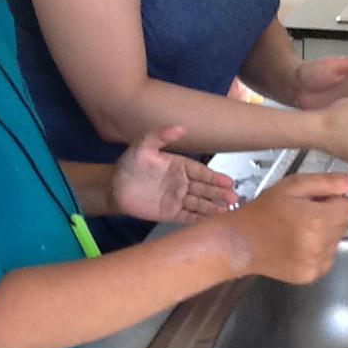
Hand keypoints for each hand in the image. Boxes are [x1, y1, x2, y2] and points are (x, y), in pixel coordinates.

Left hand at [110, 126, 237, 222]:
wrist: (114, 187)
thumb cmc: (129, 164)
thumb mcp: (143, 145)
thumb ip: (161, 135)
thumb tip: (180, 127)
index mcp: (180, 166)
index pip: (201, 172)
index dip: (215, 178)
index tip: (228, 181)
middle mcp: (182, 183)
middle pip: (204, 189)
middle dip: (219, 194)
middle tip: (233, 198)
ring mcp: (177, 199)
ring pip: (199, 203)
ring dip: (213, 207)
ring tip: (227, 210)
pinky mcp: (171, 213)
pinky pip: (188, 216)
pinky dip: (200, 219)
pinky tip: (212, 220)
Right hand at [225, 172, 347, 283]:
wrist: (239, 242)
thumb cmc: (263, 211)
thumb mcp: (293, 186)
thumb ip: (329, 182)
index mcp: (317, 220)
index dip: (331, 200)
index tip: (312, 201)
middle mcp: (319, 245)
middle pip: (343, 223)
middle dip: (327, 216)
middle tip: (301, 213)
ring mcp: (316, 263)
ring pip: (336, 240)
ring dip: (323, 233)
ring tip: (296, 229)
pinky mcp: (311, 275)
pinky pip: (328, 257)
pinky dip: (317, 249)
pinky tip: (296, 243)